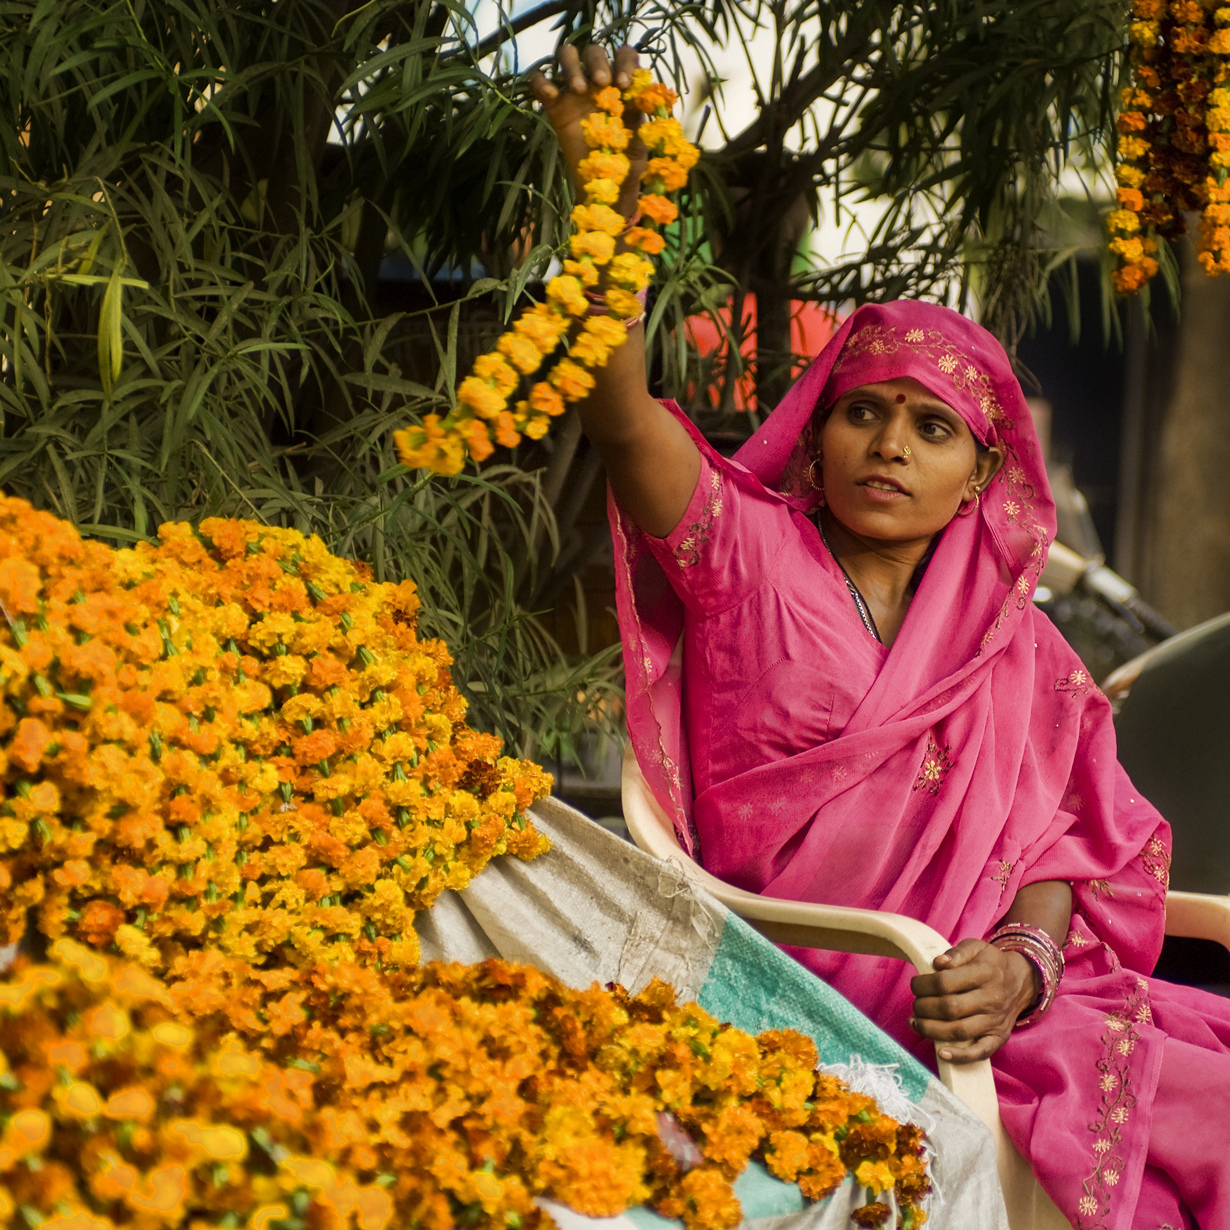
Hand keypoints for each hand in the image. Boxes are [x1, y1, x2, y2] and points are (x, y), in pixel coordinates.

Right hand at [528, 44, 646, 216]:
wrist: (608, 189)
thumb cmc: (628, 162)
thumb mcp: (640, 136)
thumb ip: (639, 110)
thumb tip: (640, 87)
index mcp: (622, 84)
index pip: (623, 55)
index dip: (624, 61)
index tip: (624, 83)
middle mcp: (598, 83)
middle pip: (593, 52)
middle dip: (598, 62)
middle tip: (602, 84)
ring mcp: (574, 93)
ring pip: (567, 56)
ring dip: (572, 65)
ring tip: (579, 89)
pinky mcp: (555, 107)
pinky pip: (540, 83)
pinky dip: (541, 82)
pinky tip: (551, 95)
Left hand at [908, 938, 1038, 1063]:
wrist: (1022, 980)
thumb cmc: (991, 963)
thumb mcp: (976, 947)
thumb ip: (956, 953)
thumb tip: (937, 963)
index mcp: (984, 974)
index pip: (945, 982)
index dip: (923, 985)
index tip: (915, 985)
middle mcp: (991, 999)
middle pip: (949, 1008)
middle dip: (923, 1008)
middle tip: (915, 1004)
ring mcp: (995, 1021)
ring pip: (959, 1031)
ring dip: (932, 1030)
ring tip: (916, 1023)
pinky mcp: (999, 1037)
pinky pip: (980, 1052)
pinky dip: (960, 1056)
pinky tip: (942, 1053)